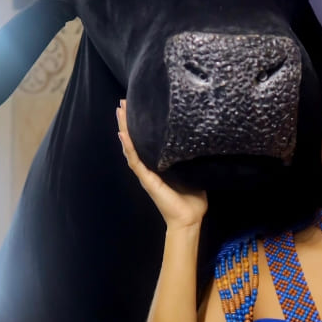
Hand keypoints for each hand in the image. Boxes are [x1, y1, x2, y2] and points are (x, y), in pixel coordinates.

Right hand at [117, 100, 207, 229]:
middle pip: (135, 140)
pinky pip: (136, 161)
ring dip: (124, 129)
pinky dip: (129, 147)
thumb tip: (203, 139)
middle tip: (123, 102)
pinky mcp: (147, 180)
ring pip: (131, 147)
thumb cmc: (193, 198)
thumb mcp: (193, 171)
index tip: (138, 106)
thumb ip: (192, 157)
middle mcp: (150, 167)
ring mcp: (146, 173)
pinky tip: (123, 134)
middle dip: (128, 121)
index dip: (141, 125)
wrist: (189, 219)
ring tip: (119, 111)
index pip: (147, 141)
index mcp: (159, 164)